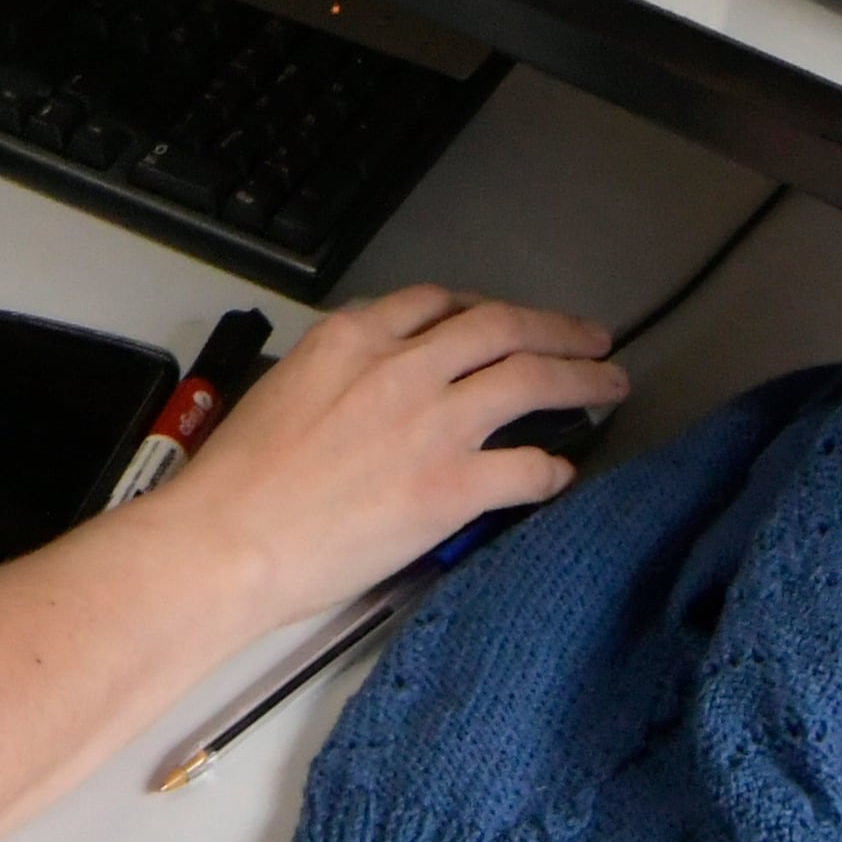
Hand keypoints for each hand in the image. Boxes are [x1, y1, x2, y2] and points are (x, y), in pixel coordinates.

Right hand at [144, 287, 621, 630]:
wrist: (232, 538)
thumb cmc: (238, 478)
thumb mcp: (284, 386)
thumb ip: (338, 371)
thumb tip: (368, 386)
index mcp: (354, 338)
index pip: (434, 303)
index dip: (480, 308)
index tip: (500, 320)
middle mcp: (403, 367)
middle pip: (500, 327)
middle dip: (554, 327)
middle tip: (590, 336)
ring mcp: (435, 425)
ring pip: (531, 379)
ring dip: (580, 378)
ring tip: (610, 383)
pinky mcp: (453, 487)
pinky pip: (527, 469)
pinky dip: (553, 469)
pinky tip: (563, 473)